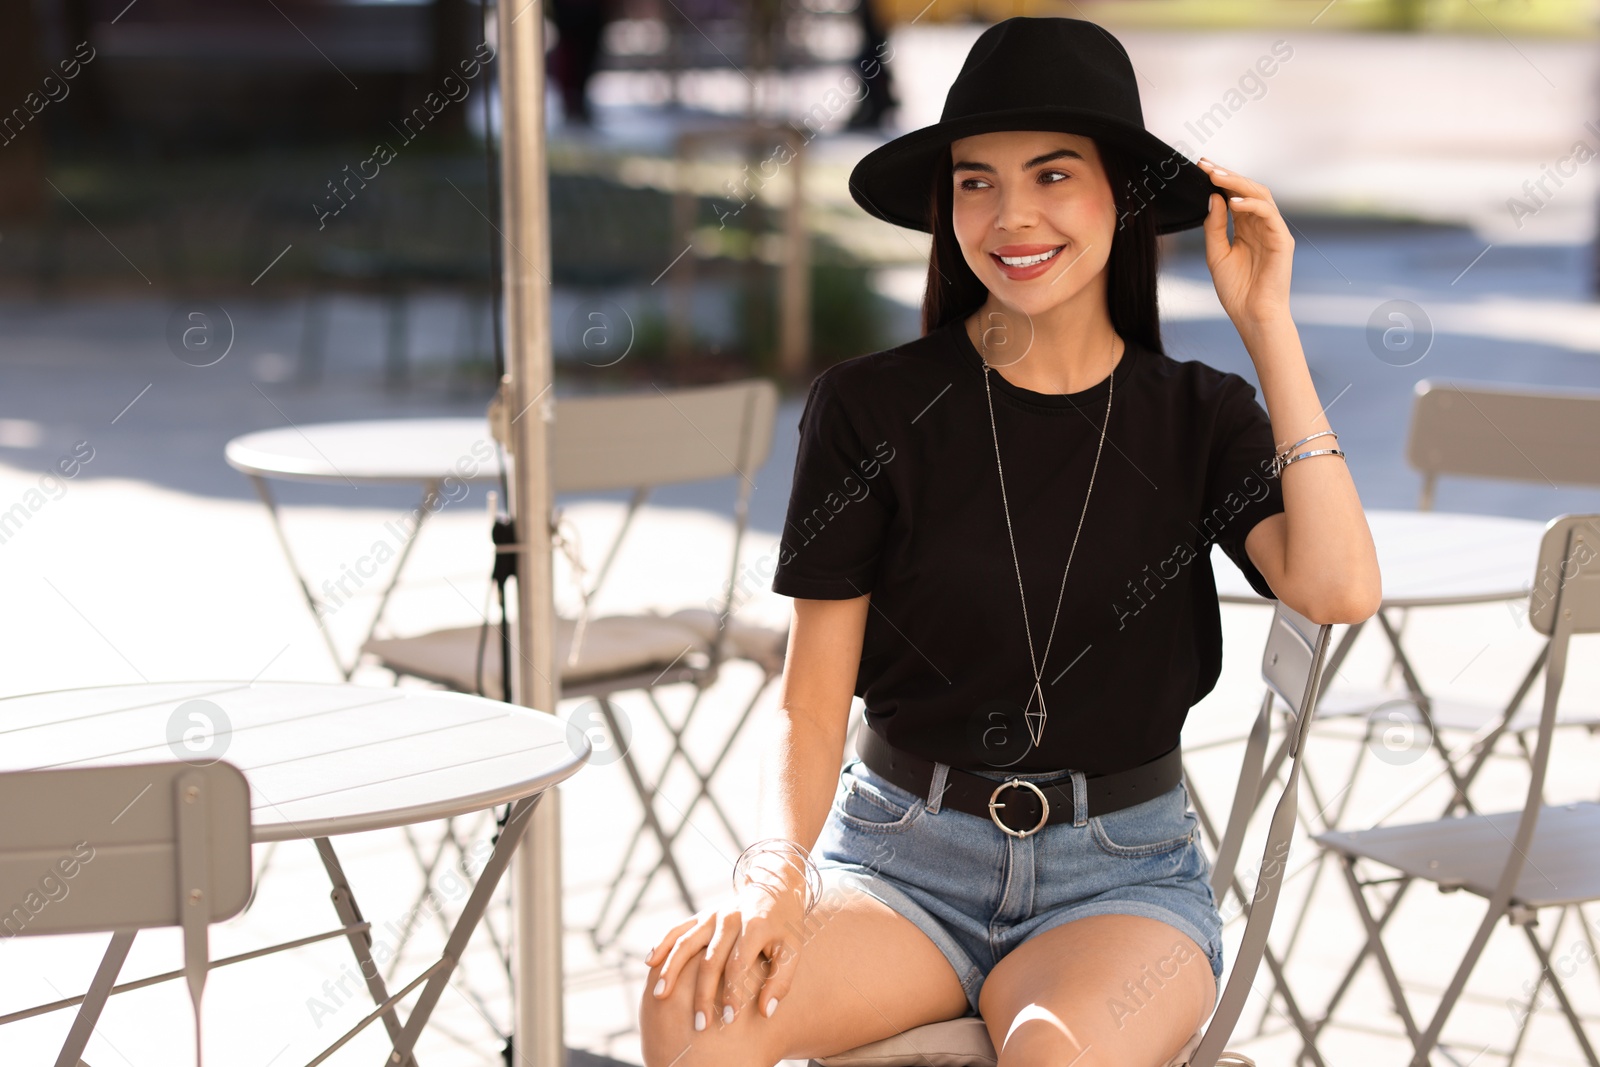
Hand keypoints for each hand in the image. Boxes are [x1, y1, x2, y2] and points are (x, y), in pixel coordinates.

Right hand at [644, 881, 808, 1030]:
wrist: (776, 886)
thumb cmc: (786, 926)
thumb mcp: (793, 950)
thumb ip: (781, 981)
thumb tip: (765, 1012)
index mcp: (755, 926)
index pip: (738, 964)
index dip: (732, 993)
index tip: (729, 1019)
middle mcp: (730, 918)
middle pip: (710, 960)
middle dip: (702, 994)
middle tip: (700, 1024)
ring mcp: (713, 915)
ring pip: (686, 943)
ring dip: (671, 970)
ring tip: (660, 996)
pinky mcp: (703, 915)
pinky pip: (678, 929)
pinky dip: (663, 944)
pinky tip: (651, 963)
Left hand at [1197, 158, 1293, 333]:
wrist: (1252, 315)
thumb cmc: (1236, 290)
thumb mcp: (1216, 254)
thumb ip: (1214, 227)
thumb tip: (1213, 197)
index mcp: (1245, 227)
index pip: (1233, 196)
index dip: (1219, 180)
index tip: (1200, 167)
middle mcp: (1261, 224)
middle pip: (1247, 190)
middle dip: (1227, 175)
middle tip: (1206, 165)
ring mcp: (1273, 230)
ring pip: (1260, 195)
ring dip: (1237, 183)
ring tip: (1216, 177)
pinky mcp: (1282, 240)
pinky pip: (1268, 214)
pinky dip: (1251, 205)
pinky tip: (1232, 203)